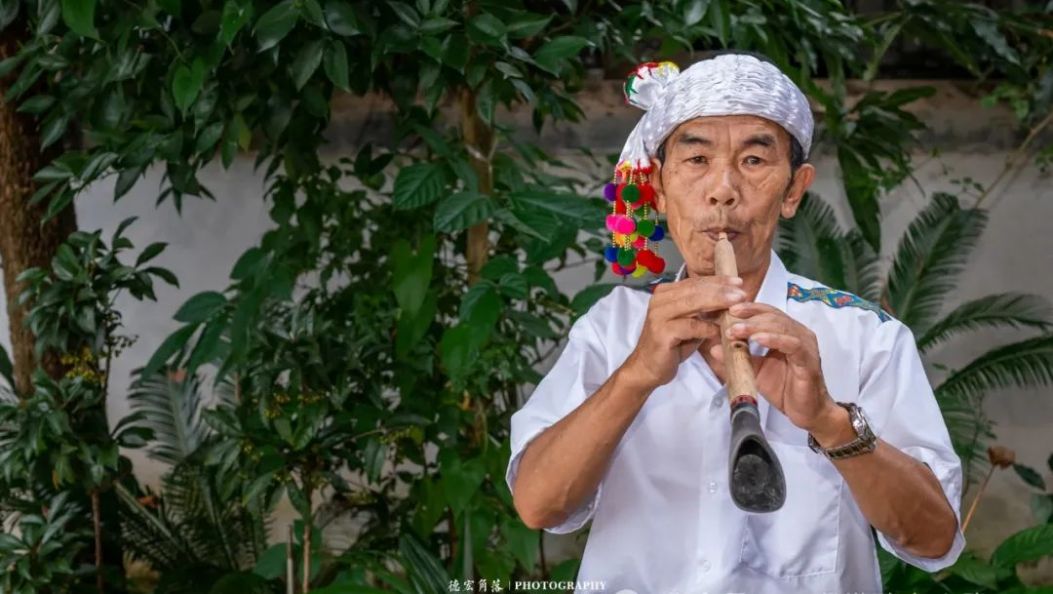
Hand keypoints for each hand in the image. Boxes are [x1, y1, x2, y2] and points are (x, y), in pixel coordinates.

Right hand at [622, 276, 746, 390]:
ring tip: (737, 304)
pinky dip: (707, 327)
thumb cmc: (672, 345)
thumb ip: (705, 310)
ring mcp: (658, 315)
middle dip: (721, 290)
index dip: (718, 281)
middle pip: (695, 290)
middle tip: (741, 293)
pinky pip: (690, 326)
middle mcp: (660, 300)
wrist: (648, 368)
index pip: (695, 282)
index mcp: (666, 294)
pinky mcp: (661, 333)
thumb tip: (732, 300)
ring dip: (717, 302)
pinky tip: (720, 330)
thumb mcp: (691, 323)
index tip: (738, 282)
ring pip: (692, 303)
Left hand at [706, 302, 837, 433]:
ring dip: (757, 326)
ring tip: (737, 330)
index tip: (728, 309)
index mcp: (786, 332)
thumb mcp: (754, 371)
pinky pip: (792, 345)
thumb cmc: (783, 388)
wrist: (806, 412)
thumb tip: (713, 348)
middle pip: (773, 316)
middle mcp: (798, 334)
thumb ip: (737, 357)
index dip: (749, 309)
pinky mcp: (808, 360)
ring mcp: (805, 345)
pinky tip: (758, 339)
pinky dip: (774, 339)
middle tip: (728, 320)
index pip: (767, 313)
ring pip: (781, 326)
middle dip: (749, 316)